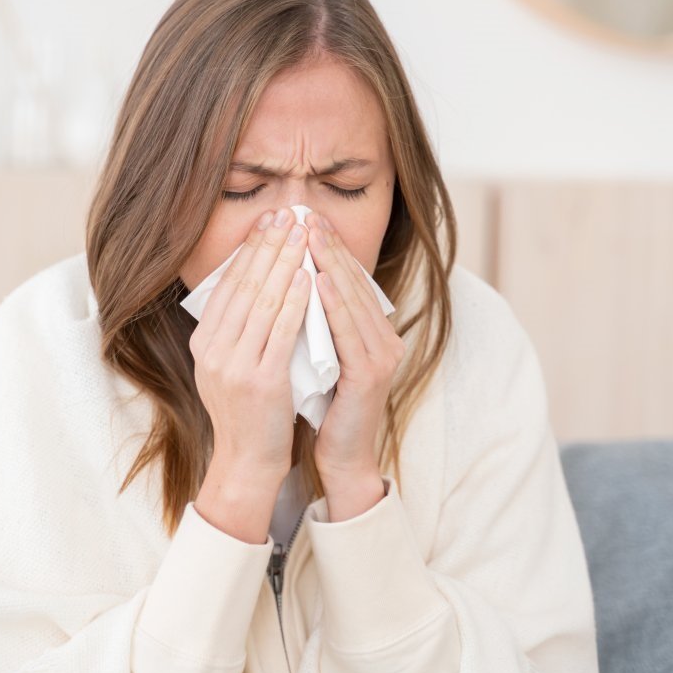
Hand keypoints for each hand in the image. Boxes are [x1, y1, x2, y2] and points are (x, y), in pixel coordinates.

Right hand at [189, 207, 311, 488]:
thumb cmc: (247, 412)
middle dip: (267, 246)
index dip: (248, 250)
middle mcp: (213, 351)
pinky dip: (295, 302)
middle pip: (243, 286)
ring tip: (301, 235)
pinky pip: (280, 331)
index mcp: (204, 344)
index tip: (267, 222)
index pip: (227, 285)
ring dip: (284, 263)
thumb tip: (252, 282)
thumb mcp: (227, 366)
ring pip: (263, 302)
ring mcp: (235, 366)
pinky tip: (307, 278)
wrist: (248, 461)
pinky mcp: (261, 381)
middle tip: (287, 215)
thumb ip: (235, 329)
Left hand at [303, 211, 407, 482]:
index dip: (330, 249)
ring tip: (310, 236)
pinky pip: (349, 332)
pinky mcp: (370, 376)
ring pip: (352, 301)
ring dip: (330, 265)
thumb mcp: (319, 355)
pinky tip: (317, 280)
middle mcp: (384, 339)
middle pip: (354, 283)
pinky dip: (334, 304)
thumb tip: (289, 283)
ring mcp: (381, 357)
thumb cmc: (324, 406)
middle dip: (329, 247)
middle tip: (308, 215)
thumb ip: (314, 323)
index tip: (307, 219)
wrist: (340, 457)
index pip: (349, 281)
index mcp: (371, 333)